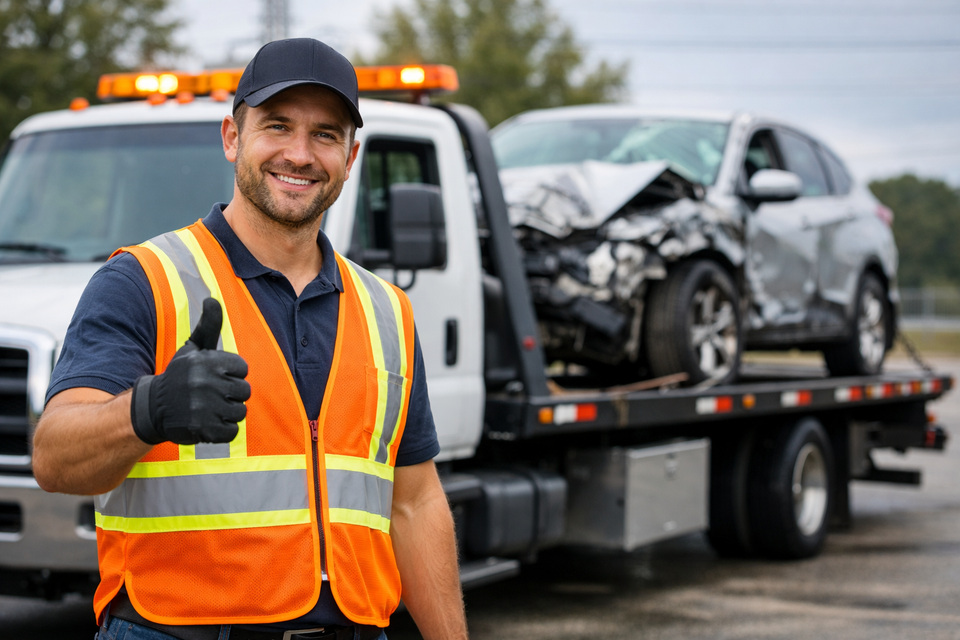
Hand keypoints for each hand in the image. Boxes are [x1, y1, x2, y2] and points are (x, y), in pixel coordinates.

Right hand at [130, 297, 250, 444]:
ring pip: (240, 412)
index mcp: (206, 362)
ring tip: (209, 408)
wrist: (152, 408)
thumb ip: (208, 325)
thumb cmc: (179, 376)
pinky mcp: (203, 429)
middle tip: (212, 395)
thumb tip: (212, 299)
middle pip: (245, 391)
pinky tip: (208, 422)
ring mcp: (203, 408)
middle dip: (231, 394)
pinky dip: (223, 430)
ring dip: (228, 413)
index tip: (215, 377)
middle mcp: (205, 383)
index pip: (243, 368)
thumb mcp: (192, 348)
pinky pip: (231, 431)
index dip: (232, 374)